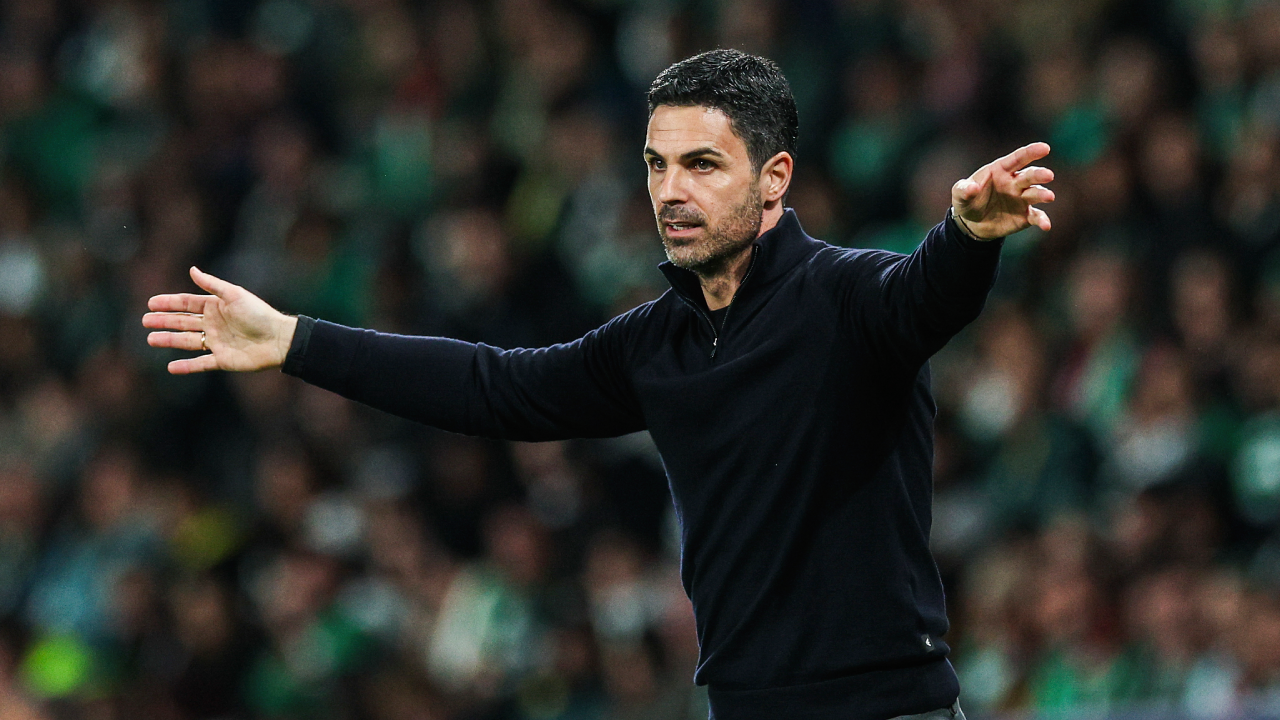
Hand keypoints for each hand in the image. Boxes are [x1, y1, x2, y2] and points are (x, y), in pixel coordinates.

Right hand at [143, 267, 297, 373]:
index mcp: (216, 307)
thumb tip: (192, 269)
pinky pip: (200, 364)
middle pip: (183, 322)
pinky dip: (186, 366)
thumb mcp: (234, 295)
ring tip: (150, 340)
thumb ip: (212, 285)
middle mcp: (214, 324)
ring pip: (187, 342)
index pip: (187, 303)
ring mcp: (217, 342)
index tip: (150, 303)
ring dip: (169, 340)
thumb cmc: (259, 314)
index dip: (169, 303)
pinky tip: (170, 367)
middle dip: (164, 321)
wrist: (278, 339)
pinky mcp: (223, 360)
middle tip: (145, 321)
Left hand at [952, 142, 1054, 239]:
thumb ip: (964, 189)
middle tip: (1048, 175)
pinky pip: (1036, 216)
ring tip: (1048, 197)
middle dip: (1039, 174)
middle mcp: (1015, 182)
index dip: (1031, 152)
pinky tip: (1046, 225)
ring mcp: (1022, 198)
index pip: (1017, 158)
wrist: (972, 223)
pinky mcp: (1025, 215)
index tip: (1045, 148)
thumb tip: (972, 188)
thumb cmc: (968, 200)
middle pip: (1030, 175)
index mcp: (1001, 170)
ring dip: (1043, 194)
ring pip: (1036, 193)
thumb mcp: (959, 194)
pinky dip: (1042, 220)